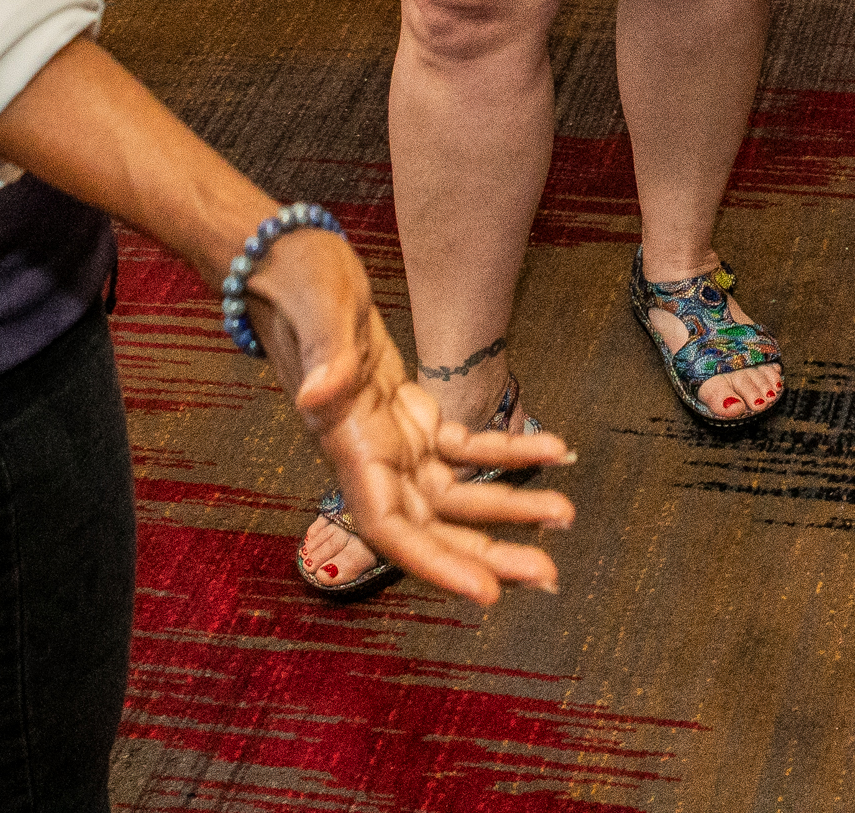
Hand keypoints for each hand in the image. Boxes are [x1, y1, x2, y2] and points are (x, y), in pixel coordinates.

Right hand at [246, 230, 574, 601]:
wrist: (290, 260)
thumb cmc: (298, 282)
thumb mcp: (318, 313)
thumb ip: (324, 358)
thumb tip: (319, 398)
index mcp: (347, 444)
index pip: (390, 527)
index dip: (437, 565)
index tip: (486, 594)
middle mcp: (369, 455)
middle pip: (432, 527)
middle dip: (489, 556)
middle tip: (550, 576)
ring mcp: (390, 439)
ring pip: (454, 497)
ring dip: (509, 510)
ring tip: (564, 514)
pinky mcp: (407, 414)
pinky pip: (463, 449)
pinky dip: (509, 452)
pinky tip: (553, 451)